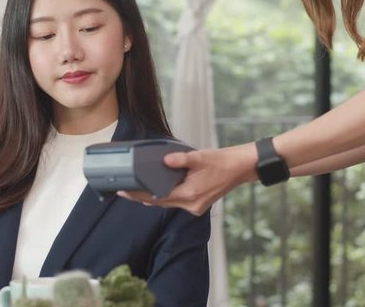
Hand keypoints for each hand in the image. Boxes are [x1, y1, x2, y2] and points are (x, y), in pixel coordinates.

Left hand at [118, 143, 256, 214]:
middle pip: (159, 203)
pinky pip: (176, 202)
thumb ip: (181, 159)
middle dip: (141, 197)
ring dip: (152, 197)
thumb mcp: (200, 157)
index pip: (157, 198)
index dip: (138, 195)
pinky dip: (165, 196)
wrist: (241, 168)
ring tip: (135, 189)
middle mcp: (191, 205)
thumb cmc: (222, 162)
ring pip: (167, 203)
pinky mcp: (198, 204)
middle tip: (123, 190)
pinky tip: (155, 189)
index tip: (123, 191)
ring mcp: (195, 207)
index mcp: (190, 195)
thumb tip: (165, 160)